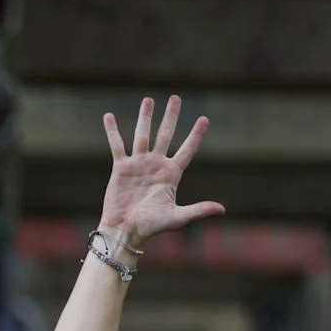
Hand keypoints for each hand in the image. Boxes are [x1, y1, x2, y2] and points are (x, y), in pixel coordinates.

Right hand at [98, 95, 222, 248]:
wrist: (125, 231)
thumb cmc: (151, 227)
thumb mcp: (177, 217)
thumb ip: (198, 210)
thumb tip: (222, 209)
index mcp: (171, 174)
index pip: (187, 150)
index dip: (196, 135)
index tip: (204, 119)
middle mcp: (155, 165)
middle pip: (166, 134)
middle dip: (171, 116)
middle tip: (175, 98)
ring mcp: (138, 164)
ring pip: (142, 134)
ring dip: (145, 117)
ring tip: (148, 99)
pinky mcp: (121, 167)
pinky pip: (117, 145)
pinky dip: (112, 131)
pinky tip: (108, 116)